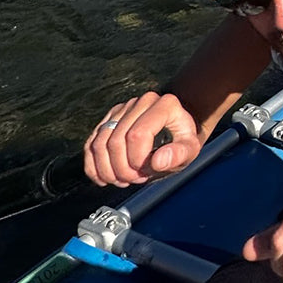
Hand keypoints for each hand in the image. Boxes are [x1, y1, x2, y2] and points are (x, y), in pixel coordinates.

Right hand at [83, 92, 200, 187]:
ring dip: (107, 170)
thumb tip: (158, 161)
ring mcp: (122, 109)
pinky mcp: (108, 119)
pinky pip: (91, 144)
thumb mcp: (191, 149)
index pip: (138, 134)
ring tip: (123, 180)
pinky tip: (105, 179)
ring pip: (100, 143)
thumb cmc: (183, 138)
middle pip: (116, 140)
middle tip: (135, 179)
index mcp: (164, 105)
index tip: (146, 171)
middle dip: (122, 168)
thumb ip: (179, 154)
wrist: (176, 127)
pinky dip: (93, 166)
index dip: (137, 159)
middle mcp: (140, 102)